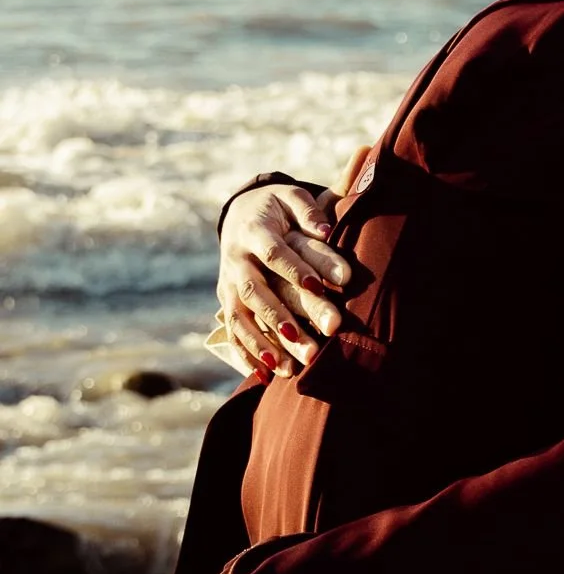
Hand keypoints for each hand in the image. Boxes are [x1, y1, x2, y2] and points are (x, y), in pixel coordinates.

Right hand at [216, 183, 346, 377]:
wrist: (241, 212)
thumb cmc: (278, 206)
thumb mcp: (291, 197)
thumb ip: (309, 210)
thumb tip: (326, 230)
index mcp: (254, 231)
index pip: (274, 253)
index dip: (294, 270)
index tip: (317, 287)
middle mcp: (236, 260)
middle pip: (255, 292)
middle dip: (280, 320)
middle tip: (309, 346)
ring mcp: (227, 282)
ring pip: (240, 317)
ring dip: (263, 344)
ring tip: (288, 369)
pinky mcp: (227, 300)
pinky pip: (233, 331)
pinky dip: (246, 354)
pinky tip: (265, 376)